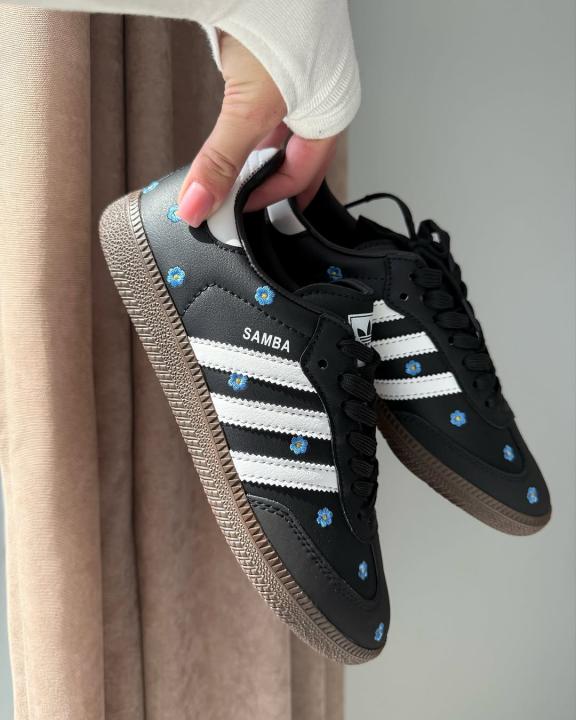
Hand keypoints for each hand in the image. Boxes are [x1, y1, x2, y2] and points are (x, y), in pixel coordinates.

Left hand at [177, 33, 337, 225]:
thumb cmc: (284, 22)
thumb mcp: (248, 107)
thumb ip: (221, 160)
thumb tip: (200, 205)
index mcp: (332, 114)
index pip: (305, 176)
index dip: (273, 198)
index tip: (243, 211)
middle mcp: (323, 96)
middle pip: (297, 154)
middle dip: (269, 177)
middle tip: (241, 196)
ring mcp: (304, 73)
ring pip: (282, 127)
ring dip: (257, 147)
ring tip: (233, 162)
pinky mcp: (282, 52)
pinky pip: (270, 98)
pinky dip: (250, 115)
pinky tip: (234, 116)